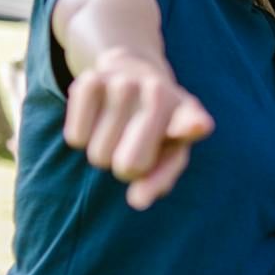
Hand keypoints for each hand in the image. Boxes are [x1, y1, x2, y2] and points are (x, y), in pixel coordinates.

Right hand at [62, 49, 213, 209]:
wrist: (133, 72)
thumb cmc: (157, 126)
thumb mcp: (169, 152)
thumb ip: (159, 180)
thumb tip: (138, 201)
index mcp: (188, 113)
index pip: (191, 121)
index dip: (192, 125)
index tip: (197, 126)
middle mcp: (159, 92)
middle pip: (129, 167)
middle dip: (127, 169)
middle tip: (134, 145)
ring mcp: (124, 83)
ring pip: (98, 155)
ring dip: (104, 152)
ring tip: (118, 128)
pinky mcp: (90, 79)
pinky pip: (77, 138)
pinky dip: (82, 138)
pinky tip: (98, 118)